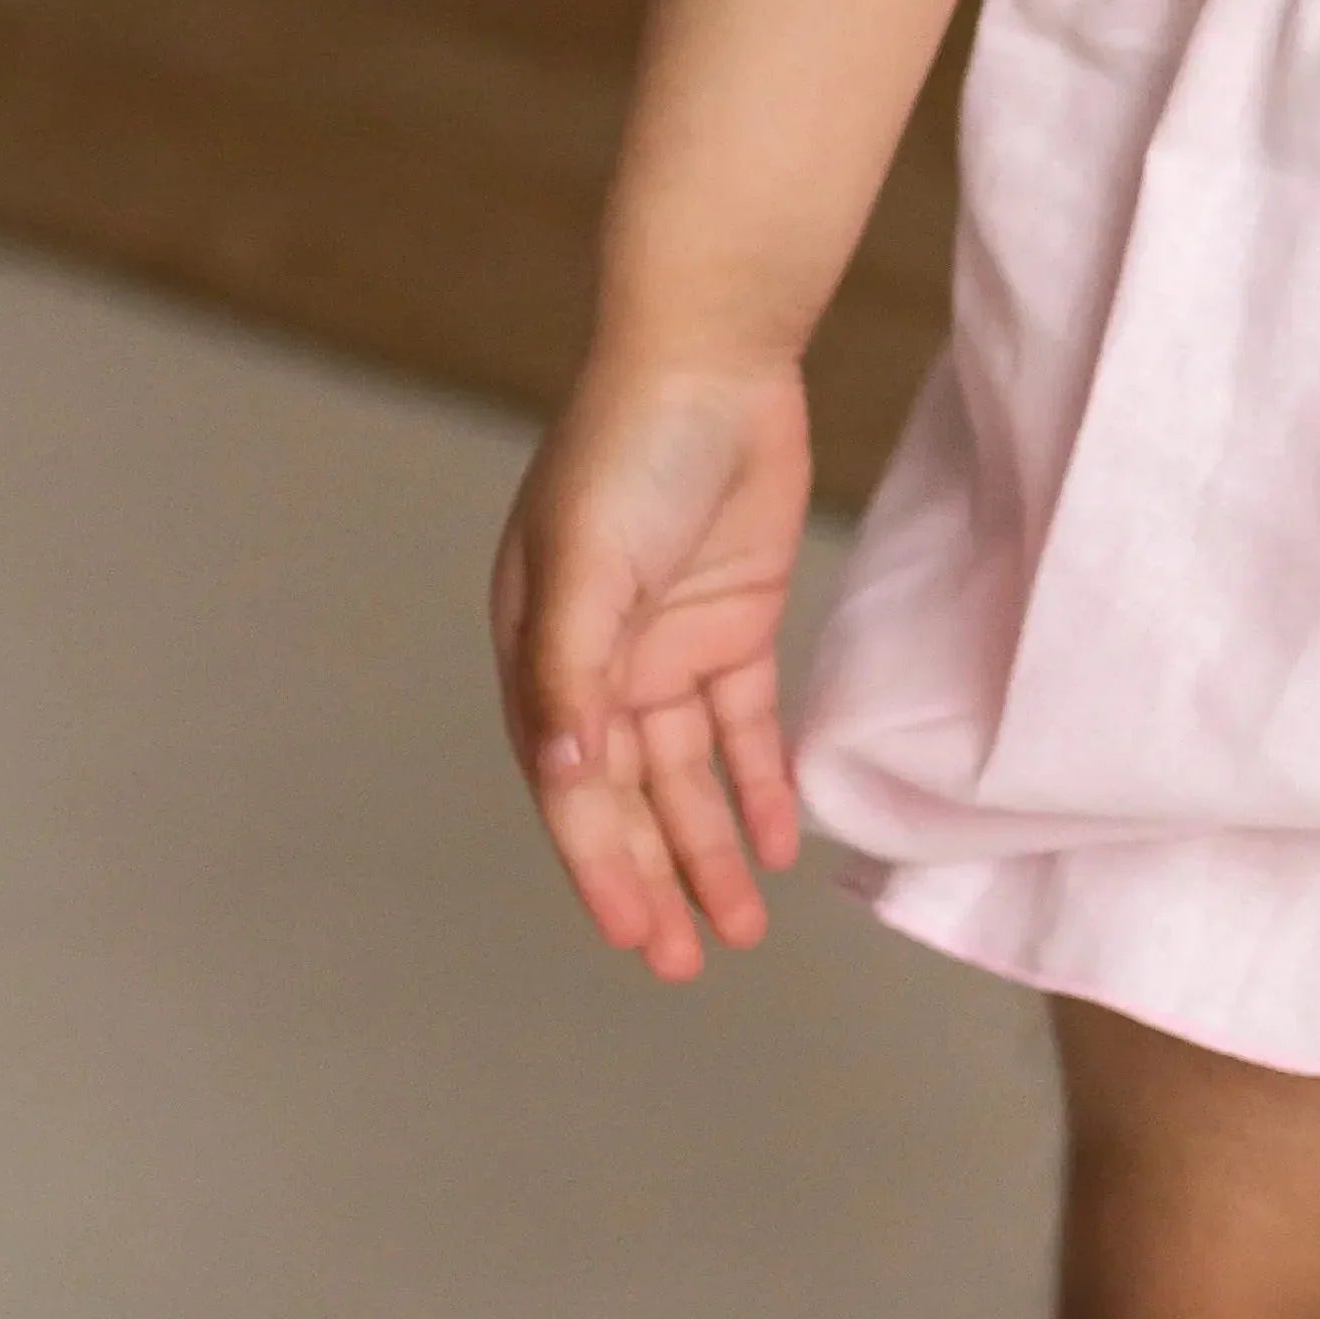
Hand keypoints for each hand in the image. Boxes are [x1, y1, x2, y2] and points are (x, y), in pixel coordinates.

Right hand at [490, 349, 813, 979]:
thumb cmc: (629, 448)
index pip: (572, 786)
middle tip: (687, 962)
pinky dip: (758, 784)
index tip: (635, 936)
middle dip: (655, 880)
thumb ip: (574, 672)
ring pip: (688, 776)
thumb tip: (567, 774)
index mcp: (542, 654)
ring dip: (709, 849)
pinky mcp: (734, 622)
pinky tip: (777, 843)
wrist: (713, 356)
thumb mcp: (586, 563)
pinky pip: (743, 726)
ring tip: (740, 929)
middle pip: (628, 797)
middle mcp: (600, 662)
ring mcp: (668, 645)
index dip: (600, 866)